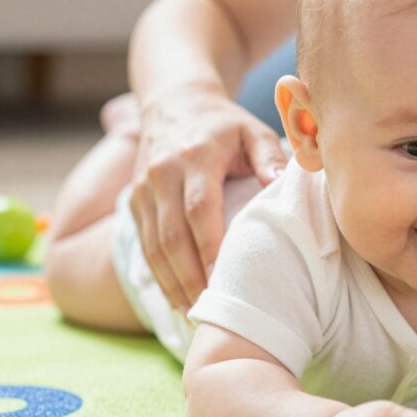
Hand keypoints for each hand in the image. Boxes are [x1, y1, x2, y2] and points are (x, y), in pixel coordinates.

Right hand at [130, 86, 286, 312]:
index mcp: (195, 155)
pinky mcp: (133, 199)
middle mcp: (162, 173)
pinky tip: (175, 298)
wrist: (175, 102)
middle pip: (171, 235)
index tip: (222, 279)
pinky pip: (142, 244)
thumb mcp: (253, 130)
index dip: (208, 247)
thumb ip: (271, 157)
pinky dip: (158, 274)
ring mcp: (143, 188)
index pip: (199, 209)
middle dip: (189, 277)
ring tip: (193, 315)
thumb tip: (282, 184)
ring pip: (152, 245)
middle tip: (211, 311)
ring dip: (171, 283)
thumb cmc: (226, 124)